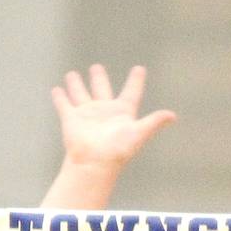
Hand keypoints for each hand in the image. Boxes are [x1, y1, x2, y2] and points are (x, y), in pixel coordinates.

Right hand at [51, 64, 175, 172]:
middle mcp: (104, 112)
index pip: (131, 93)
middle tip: (96, 67)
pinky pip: (64, 104)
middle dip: (99, 78)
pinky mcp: (71, 119)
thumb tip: (173, 116)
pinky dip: (60, 97)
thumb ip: (154, 122)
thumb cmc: (118, 150)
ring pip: (80, 94)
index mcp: (122, 113)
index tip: (139, 68)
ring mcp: (87, 114)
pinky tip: (57, 89)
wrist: (95, 163)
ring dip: (76, 85)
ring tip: (72, 74)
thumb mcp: (138, 133)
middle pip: (102, 90)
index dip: (136, 81)